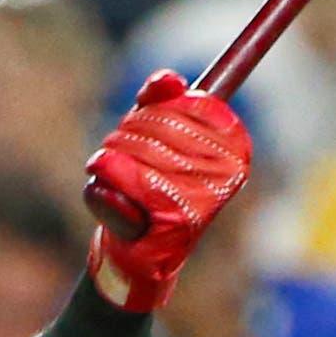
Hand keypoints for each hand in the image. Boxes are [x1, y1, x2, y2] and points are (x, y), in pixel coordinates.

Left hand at [84, 73, 252, 315]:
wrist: (137, 256)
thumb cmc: (149, 190)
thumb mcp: (158, 136)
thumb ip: (164, 101)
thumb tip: (168, 80)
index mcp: (234, 146)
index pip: (183, 101)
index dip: (151, 114)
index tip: (142, 134)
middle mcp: (226, 170)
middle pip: (155, 123)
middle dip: (125, 138)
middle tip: (122, 166)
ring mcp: (202, 195)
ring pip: (133, 147)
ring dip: (109, 162)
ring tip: (117, 187)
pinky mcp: (171, 219)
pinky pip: (120, 178)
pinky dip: (101, 187)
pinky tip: (104, 196)